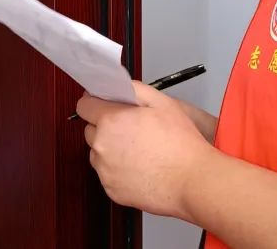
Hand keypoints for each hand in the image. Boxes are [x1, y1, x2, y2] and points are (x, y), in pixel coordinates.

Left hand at [77, 81, 213, 218]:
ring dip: (110, 149)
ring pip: (98, 153)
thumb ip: (134, 89)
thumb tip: (118, 87)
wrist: (192, 180)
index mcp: (111, 121)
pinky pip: (107, 174)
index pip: (84, 106)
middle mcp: (102, 146)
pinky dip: (118, 170)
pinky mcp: (112, 190)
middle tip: (130, 128)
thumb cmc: (180, 143)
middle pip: (90, 130)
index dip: (95, 103)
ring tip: (137, 150)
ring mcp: (105, 170)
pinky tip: (140, 167)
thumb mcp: (161, 102)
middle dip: (105, 126)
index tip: (103, 104)